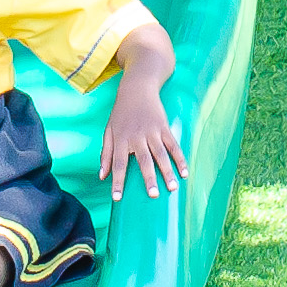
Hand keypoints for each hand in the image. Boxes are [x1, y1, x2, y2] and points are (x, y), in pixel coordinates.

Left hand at [100, 77, 186, 197]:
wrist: (137, 89)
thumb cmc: (120, 113)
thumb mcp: (108, 131)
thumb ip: (105, 154)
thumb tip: (102, 176)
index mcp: (121, 139)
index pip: (118, 163)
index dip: (117, 181)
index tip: (117, 198)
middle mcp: (137, 136)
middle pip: (143, 160)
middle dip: (148, 178)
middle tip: (153, 195)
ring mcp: (152, 131)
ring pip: (161, 154)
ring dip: (167, 171)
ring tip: (172, 188)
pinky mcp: (164, 127)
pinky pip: (173, 145)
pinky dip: (179, 158)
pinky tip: (184, 172)